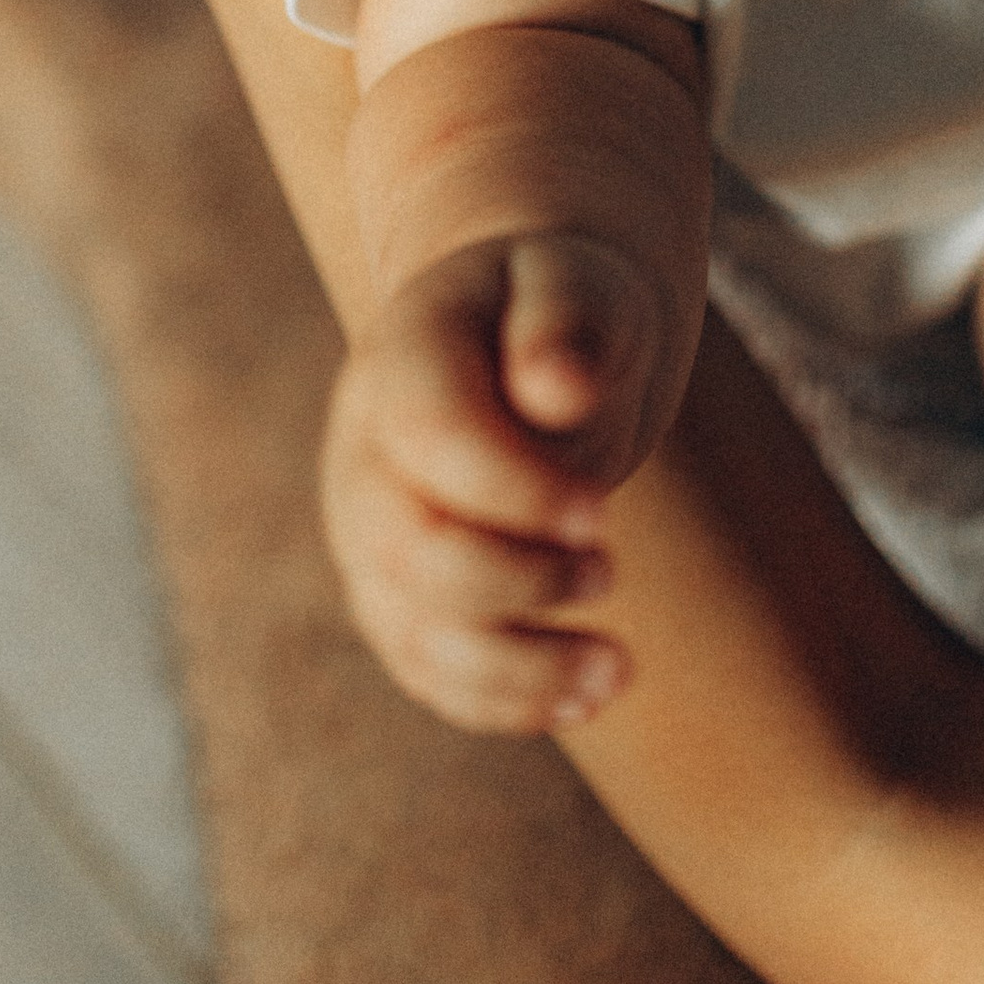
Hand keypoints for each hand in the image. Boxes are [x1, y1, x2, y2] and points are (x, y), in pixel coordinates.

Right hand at [322, 226, 682, 732]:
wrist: (525, 341)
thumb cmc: (559, 309)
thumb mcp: (576, 282)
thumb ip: (566, 320)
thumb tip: (560, 392)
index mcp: (399, 358)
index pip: (431, 434)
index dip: (513, 487)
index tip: (601, 510)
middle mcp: (363, 458)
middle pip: (413, 552)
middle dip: (519, 580)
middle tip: (609, 567)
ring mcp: (371, 540)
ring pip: (420, 635)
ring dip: (523, 668)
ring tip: (620, 666)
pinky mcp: (399, 602)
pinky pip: (436, 675)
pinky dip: (510, 702)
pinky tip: (588, 696)